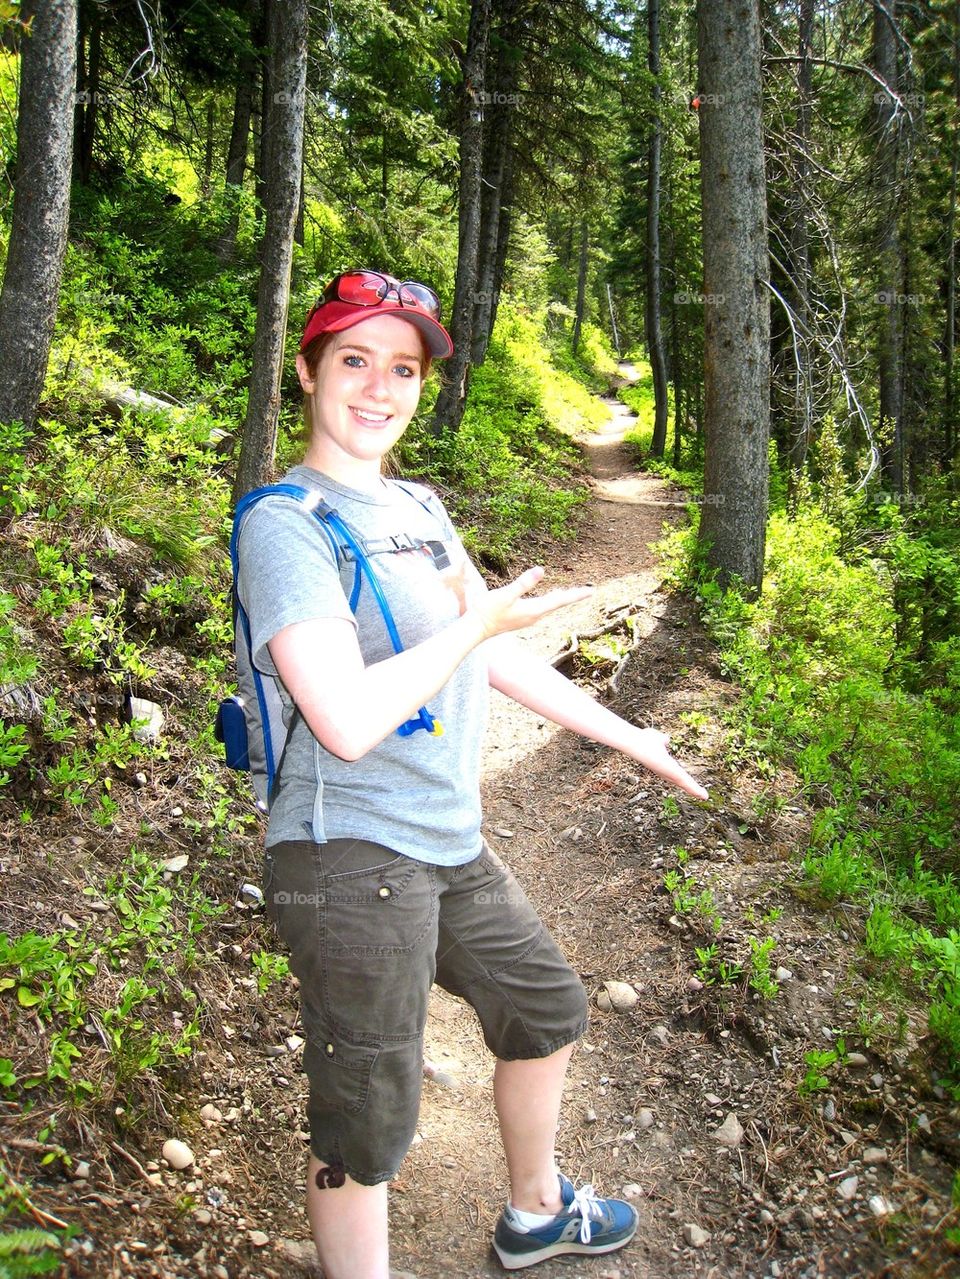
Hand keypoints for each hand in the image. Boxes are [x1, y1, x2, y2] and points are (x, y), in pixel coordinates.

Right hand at [471, 567, 592, 639]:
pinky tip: (548, 598)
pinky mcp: (520, 618)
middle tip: (587, 592)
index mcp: (533, 610)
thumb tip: (541, 570)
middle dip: (572, 596)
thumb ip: (524, 583)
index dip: (576, 595)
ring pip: (549, 606)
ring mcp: (527, 618)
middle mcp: (533, 616)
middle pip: (557, 604)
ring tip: (571, 593)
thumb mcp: (506, 594)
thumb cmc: (488, 611)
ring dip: (560, 599)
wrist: (475, 629)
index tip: (591, 592)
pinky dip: (549, 601)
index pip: (560, 600)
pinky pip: (541, 608)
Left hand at [628, 727, 708, 799]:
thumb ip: (662, 740)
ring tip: (704, 797)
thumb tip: (666, 740)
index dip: (681, 778)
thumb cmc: (643, 741)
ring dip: (695, 790)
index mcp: (663, 764)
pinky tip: (704, 796)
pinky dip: (696, 790)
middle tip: (702, 796)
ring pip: (685, 784)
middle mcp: (666, 772)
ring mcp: (669, 774)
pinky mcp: (674, 775)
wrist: (637, 745)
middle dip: (691, 789)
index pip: (674, 774)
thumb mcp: (657, 739)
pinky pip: (687, 784)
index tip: (688, 783)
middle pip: (681, 782)